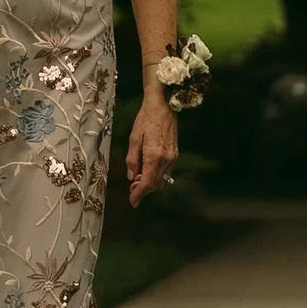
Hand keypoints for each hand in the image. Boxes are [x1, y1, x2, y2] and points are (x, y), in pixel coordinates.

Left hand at [126, 84, 179, 205]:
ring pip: (162, 179)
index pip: (146, 183)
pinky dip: (156, 175)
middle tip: (132, 188)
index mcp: (154, 156)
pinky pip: (166, 171)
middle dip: (143, 190)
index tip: (132, 202)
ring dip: (150, 183)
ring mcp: (173, 157)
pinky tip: (147, 170)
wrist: (163, 105)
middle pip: (155, 184)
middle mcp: (166, 159)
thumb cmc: (145, 119)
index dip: (138, 194)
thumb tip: (131, 176)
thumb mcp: (134, 138)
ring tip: (138, 178)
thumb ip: (132, 159)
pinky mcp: (175, 153)